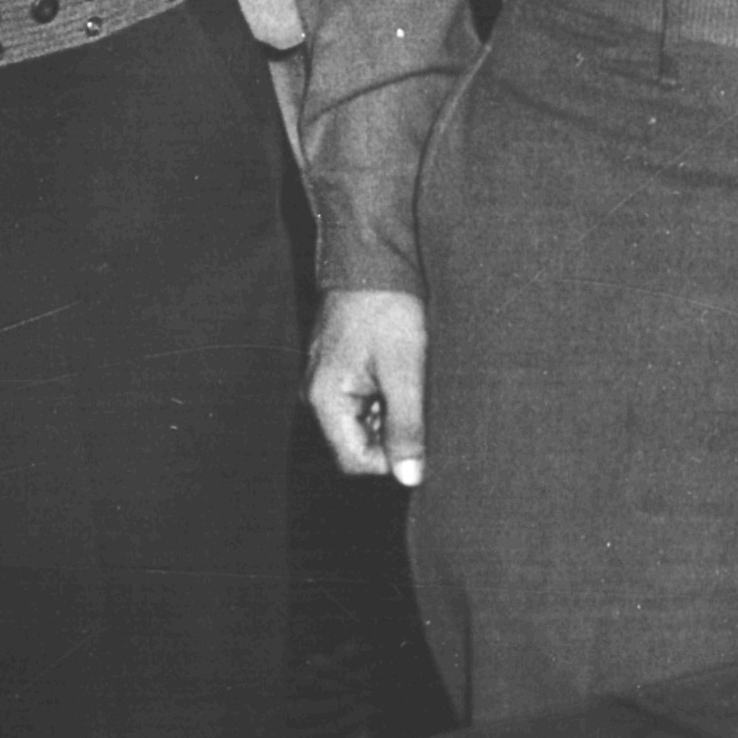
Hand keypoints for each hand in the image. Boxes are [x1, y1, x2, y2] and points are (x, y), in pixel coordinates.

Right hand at [303, 285, 425, 484]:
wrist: (369, 261)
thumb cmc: (387, 311)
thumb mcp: (405, 372)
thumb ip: (406, 427)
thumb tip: (409, 477)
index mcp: (326, 401)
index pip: (355, 462)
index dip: (392, 460)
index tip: (421, 436)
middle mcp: (316, 396)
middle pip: (356, 444)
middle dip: (392, 434)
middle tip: (417, 402)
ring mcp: (323, 382)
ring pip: (361, 423)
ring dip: (390, 414)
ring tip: (408, 381)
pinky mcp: (335, 370)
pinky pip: (359, 402)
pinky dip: (384, 396)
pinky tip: (399, 372)